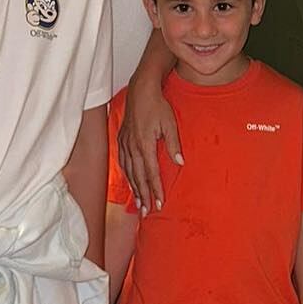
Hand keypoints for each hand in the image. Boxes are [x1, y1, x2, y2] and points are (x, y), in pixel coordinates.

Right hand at [118, 68, 181, 213]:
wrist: (141, 91)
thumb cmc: (157, 106)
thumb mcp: (170, 124)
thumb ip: (174, 145)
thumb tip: (180, 162)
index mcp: (145, 145)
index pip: (151, 173)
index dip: (156, 190)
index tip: (159, 203)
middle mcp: (132, 147)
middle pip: (138, 177)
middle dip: (144, 196)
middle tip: (147, 212)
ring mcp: (125, 144)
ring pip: (129, 172)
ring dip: (134, 189)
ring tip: (139, 204)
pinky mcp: (122, 140)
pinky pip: (123, 163)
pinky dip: (127, 176)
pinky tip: (130, 183)